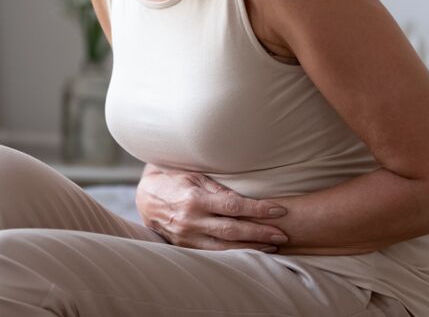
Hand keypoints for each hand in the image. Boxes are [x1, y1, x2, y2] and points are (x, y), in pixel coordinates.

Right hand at [135, 164, 288, 251]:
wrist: (145, 197)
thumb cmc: (173, 180)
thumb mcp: (194, 176)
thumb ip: (218, 188)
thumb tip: (245, 198)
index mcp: (195, 198)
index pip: (234, 206)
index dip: (259, 210)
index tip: (279, 210)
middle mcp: (191, 220)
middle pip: (233, 230)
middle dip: (261, 233)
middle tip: (283, 234)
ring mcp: (187, 236)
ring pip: (226, 247)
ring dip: (252, 247)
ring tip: (273, 245)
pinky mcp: (185, 246)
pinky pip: (214, 253)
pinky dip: (234, 254)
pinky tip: (251, 251)